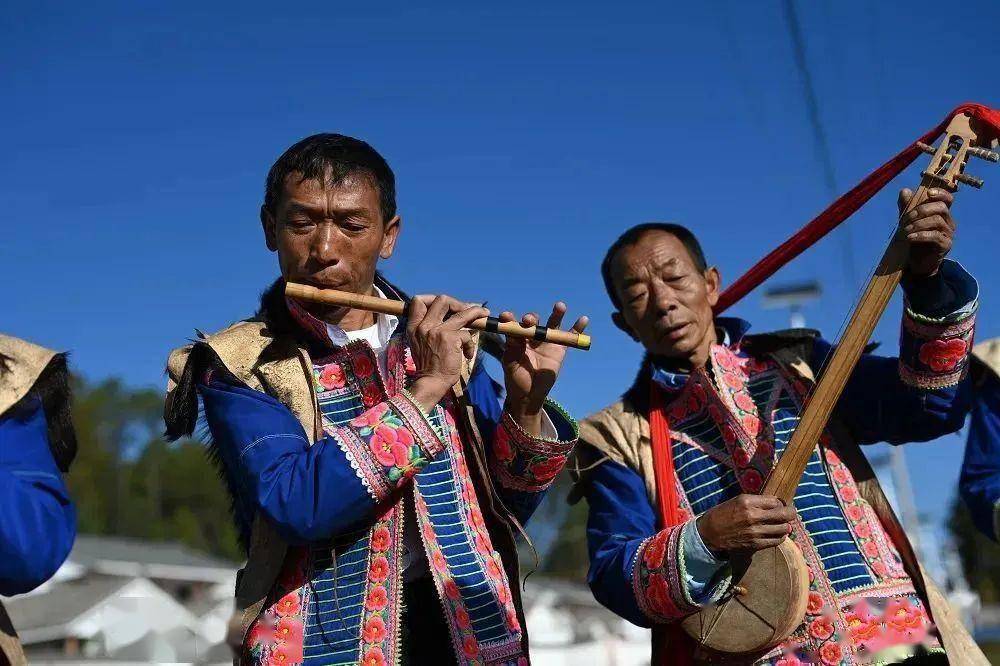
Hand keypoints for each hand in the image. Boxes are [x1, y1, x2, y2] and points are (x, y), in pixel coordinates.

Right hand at [406, 295, 489, 410]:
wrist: (431, 382)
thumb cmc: (428, 366)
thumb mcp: (420, 343)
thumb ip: (427, 329)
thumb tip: (446, 317)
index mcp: (414, 327)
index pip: (418, 301)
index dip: (432, 298)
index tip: (445, 305)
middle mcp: (424, 326)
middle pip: (442, 300)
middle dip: (457, 302)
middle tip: (466, 309)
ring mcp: (437, 331)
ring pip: (461, 312)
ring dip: (475, 312)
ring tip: (484, 314)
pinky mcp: (450, 339)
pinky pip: (467, 334)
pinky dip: (470, 345)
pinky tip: (467, 354)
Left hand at [500, 302, 587, 435]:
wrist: (529, 394)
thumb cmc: (516, 378)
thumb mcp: (511, 364)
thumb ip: (513, 348)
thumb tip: (514, 334)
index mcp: (516, 338)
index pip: (513, 324)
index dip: (509, 318)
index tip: (506, 316)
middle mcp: (531, 336)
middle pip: (533, 321)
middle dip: (531, 318)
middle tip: (529, 320)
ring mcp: (546, 342)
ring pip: (552, 324)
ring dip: (557, 314)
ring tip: (560, 306)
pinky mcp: (559, 349)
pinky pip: (568, 337)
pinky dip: (577, 329)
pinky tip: (584, 320)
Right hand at [696, 494, 795, 555]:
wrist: (709, 534)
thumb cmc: (722, 515)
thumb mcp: (736, 501)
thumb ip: (756, 502)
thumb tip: (775, 504)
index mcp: (747, 502)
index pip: (775, 501)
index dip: (780, 503)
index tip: (780, 505)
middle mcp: (753, 516)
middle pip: (784, 514)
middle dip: (791, 513)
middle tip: (791, 513)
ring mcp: (756, 531)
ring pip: (783, 528)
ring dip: (785, 526)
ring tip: (782, 524)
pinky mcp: (756, 544)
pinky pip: (777, 540)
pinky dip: (780, 536)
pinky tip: (776, 534)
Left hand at [898, 187, 954, 276]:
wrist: (917, 263)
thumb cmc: (915, 240)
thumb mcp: (908, 222)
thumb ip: (907, 207)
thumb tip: (905, 190)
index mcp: (941, 214)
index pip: (948, 199)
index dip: (941, 193)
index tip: (928, 193)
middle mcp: (948, 222)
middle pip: (941, 208)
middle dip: (922, 210)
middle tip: (906, 219)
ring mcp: (948, 234)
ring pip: (937, 221)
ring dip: (918, 224)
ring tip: (905, 231)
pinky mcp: (946, 245)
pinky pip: (935, 236)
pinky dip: (921, 235)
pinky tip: (910, 238)